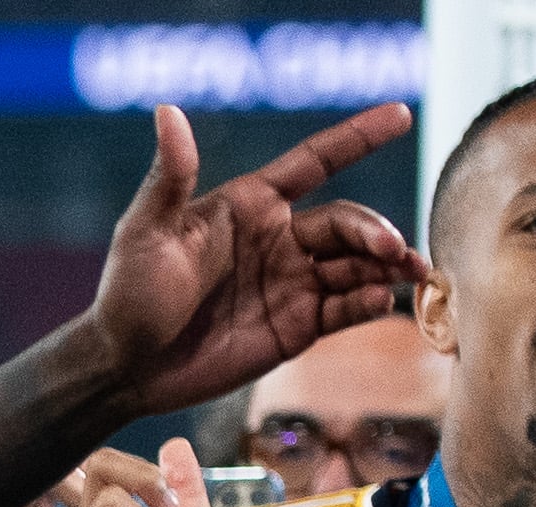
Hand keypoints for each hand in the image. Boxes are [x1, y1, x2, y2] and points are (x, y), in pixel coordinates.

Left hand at [82, 103, 416, 417]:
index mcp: (251, 205)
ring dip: (386, 265)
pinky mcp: (296, 326)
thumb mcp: (146, 231)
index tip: (401, 115)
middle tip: (392, 248)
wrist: (126, 367)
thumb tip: (167, 111)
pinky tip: (380, 300)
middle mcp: (279, 238)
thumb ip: (170, 176)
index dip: (357, 138)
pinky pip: (343, 309)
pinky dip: (367, 302)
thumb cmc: (129, 294)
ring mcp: (291, 283)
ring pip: (355, 265)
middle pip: (346, 223)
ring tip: (409, 272)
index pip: (315, 162)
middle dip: (374, 232)